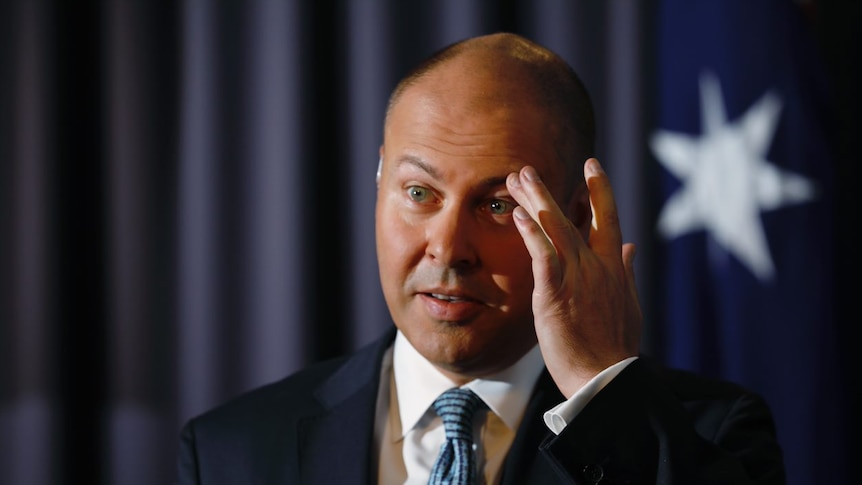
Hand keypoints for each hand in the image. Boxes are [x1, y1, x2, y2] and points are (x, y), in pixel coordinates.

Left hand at [506, 158, 641, 397]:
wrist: (605, 378)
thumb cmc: (614, 346)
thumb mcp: (628, 303)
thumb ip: (626, 271)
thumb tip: (630, 246)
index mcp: (614, 266)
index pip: (608, 217)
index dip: (599, 188)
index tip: (591, 163)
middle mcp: (596, 265)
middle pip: (570, 217)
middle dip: (547, 190)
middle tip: (527, 168)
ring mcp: (577, 277)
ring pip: (554, 229)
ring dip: (534, 201)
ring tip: (516, 179)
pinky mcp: (556, 294)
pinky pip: (543, 256)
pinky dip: (531, 233)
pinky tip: (519, 215)